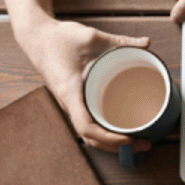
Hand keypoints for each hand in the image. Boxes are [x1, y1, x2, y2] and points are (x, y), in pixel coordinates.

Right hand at [13, 18, 153, 151]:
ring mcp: (70, 104)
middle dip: (116, 147)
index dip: (108, 138)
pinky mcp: (74, 101)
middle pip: (90, 138)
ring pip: (89, 134)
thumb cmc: (58, 38)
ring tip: (137, 142)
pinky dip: (105, 132)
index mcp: (70, 92)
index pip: (86, 126)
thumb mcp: (92, 37)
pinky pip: (89, 123)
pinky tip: (122, 130)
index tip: (129, 139)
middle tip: (144, 144)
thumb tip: (147, 43)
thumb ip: (121, 41)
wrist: (36, 37)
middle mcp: (69, 103)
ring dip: (111, 143)